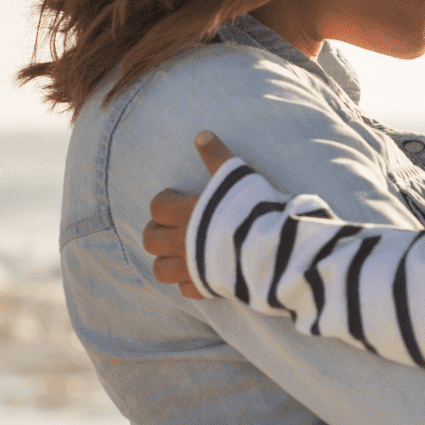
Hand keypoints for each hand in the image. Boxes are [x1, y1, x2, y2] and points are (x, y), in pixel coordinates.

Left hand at [141, 131, 239, 298]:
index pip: (157, 207)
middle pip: (150, 240)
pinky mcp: (207, 287)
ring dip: (165, 261)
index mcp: (187, 213)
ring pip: (160, 270)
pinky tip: (199, 274)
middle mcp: (183, 242)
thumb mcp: (237, 177)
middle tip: (171, 225)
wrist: (274, 250)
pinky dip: (188, 283)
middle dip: (156, 231)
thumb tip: (202, 134)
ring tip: (179, 252)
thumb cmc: (255, 210)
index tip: (175, 197)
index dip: (163, 200)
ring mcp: (192, 267)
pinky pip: (186, 290)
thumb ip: (217, 156)